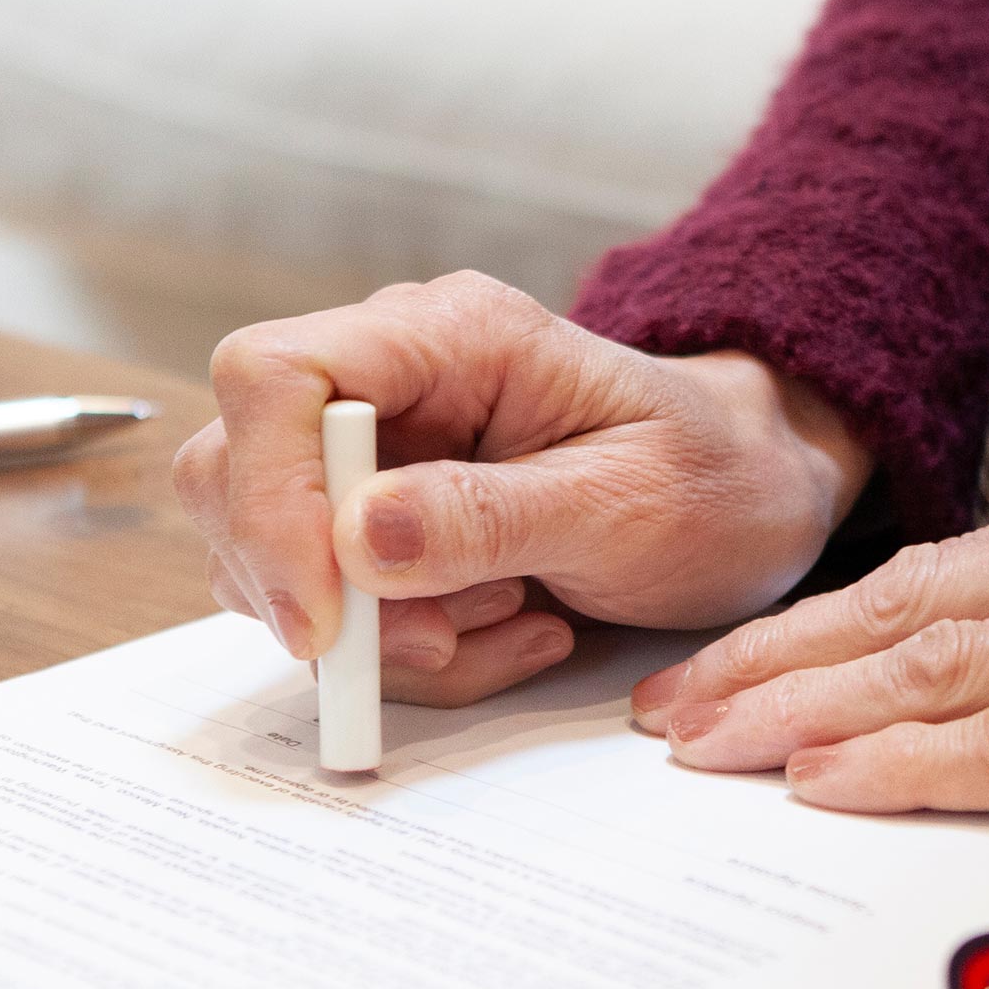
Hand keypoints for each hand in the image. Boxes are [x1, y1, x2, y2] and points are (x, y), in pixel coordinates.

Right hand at [174, 273, 870, 705]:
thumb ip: (493, 516)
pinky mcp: (381, 528)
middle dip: (316, 587)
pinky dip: (414, 652)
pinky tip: (515, 630)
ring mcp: (375, 456)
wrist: (751, 499)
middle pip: (237, 469)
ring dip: (380, 631)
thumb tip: (355, 536)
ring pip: (273, 558)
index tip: (325, 617)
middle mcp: (389, 383)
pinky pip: (339, 611)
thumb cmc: (710, 479)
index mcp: (448, 336)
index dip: (269, 497)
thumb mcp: (627, 502)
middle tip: (436, 641)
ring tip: (515, 618)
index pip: (273, 375)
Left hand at [633, 433, 988, 835]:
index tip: (727, 662)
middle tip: (672, 709)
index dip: (816, 620)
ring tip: (706, 745)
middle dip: (775, 661)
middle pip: (914, 605)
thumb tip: (965, 648)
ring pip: (943, 663)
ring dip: (804, 708)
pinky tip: (822, 781)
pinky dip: (909, 762)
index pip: (940, 567)